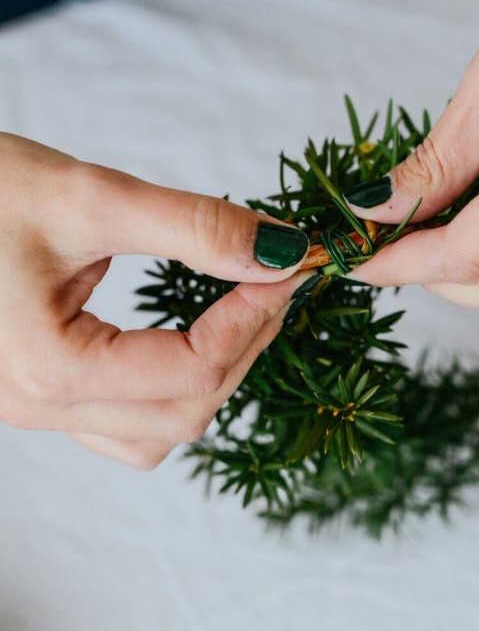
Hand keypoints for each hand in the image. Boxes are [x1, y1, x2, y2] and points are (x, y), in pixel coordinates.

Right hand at [0, 133, 310, 468]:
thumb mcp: (87, 196)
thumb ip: (192, 227)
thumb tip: (282, 249)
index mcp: (48, 367)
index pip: (191, 370)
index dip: (253, 318)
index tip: (289, 264)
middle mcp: (40, 405)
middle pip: (184, 411)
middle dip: (244, 346)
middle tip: (274, 279)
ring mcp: (37, 407)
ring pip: (157, 433)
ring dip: (211, 378)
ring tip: (239, 311)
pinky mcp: (41, 392)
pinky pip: (125, 424)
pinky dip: (170, 390)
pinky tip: (184, 338)